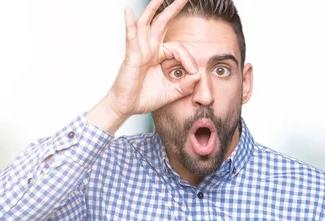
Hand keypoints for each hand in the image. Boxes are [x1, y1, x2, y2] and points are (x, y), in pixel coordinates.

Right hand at [88, 0, 199, 132]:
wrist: (127, 107)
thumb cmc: (144, 98)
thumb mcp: (171, 92)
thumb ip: (185, 85)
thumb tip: (198, 75)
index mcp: (158, 56)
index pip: (178, 48)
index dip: (188, 59)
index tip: (194, 73)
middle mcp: (149, 49)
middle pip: (161, 24)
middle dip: (173, 10)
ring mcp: (139, 51)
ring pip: (146, 24)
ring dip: (153, 9)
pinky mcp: (131, 56)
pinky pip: (131, 38)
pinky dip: (129, 24)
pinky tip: (128, 12)